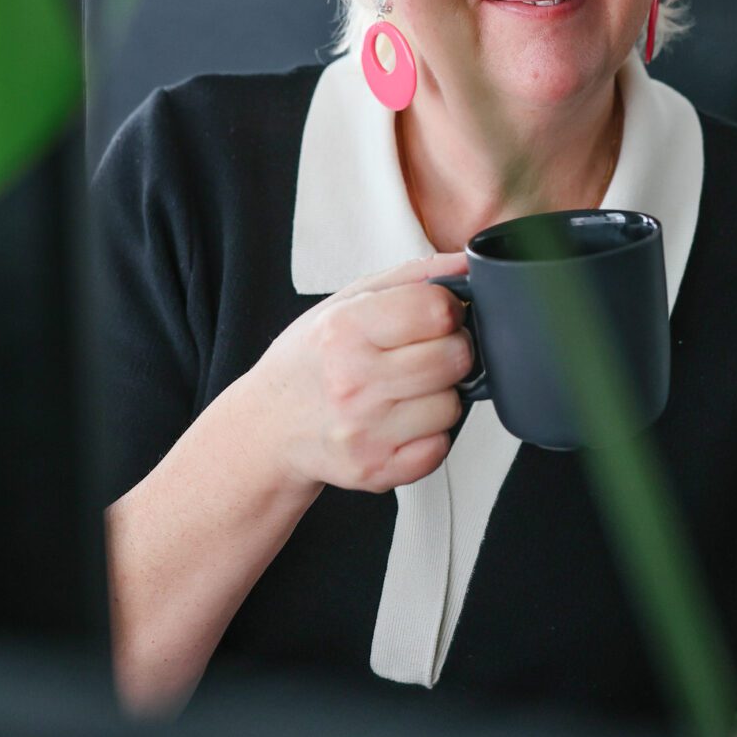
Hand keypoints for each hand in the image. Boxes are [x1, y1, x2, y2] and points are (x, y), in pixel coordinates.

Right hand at [250, 251, 472, 494]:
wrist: (268, 427)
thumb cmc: (312, 359)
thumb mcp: (347, 301)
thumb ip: (413, 277)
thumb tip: (467, 265)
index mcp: (345, 330)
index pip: (438, 310)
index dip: (447, 309)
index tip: (435, 316)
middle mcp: (352, 382)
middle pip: (455, 357)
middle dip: (451, 350)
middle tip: (424, 353)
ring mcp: (365, 432)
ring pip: (453, 405)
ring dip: (441, 395)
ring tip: (406, 389)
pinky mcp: (376, 471)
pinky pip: (441, 448)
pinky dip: (431, 435)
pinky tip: (402, 421)